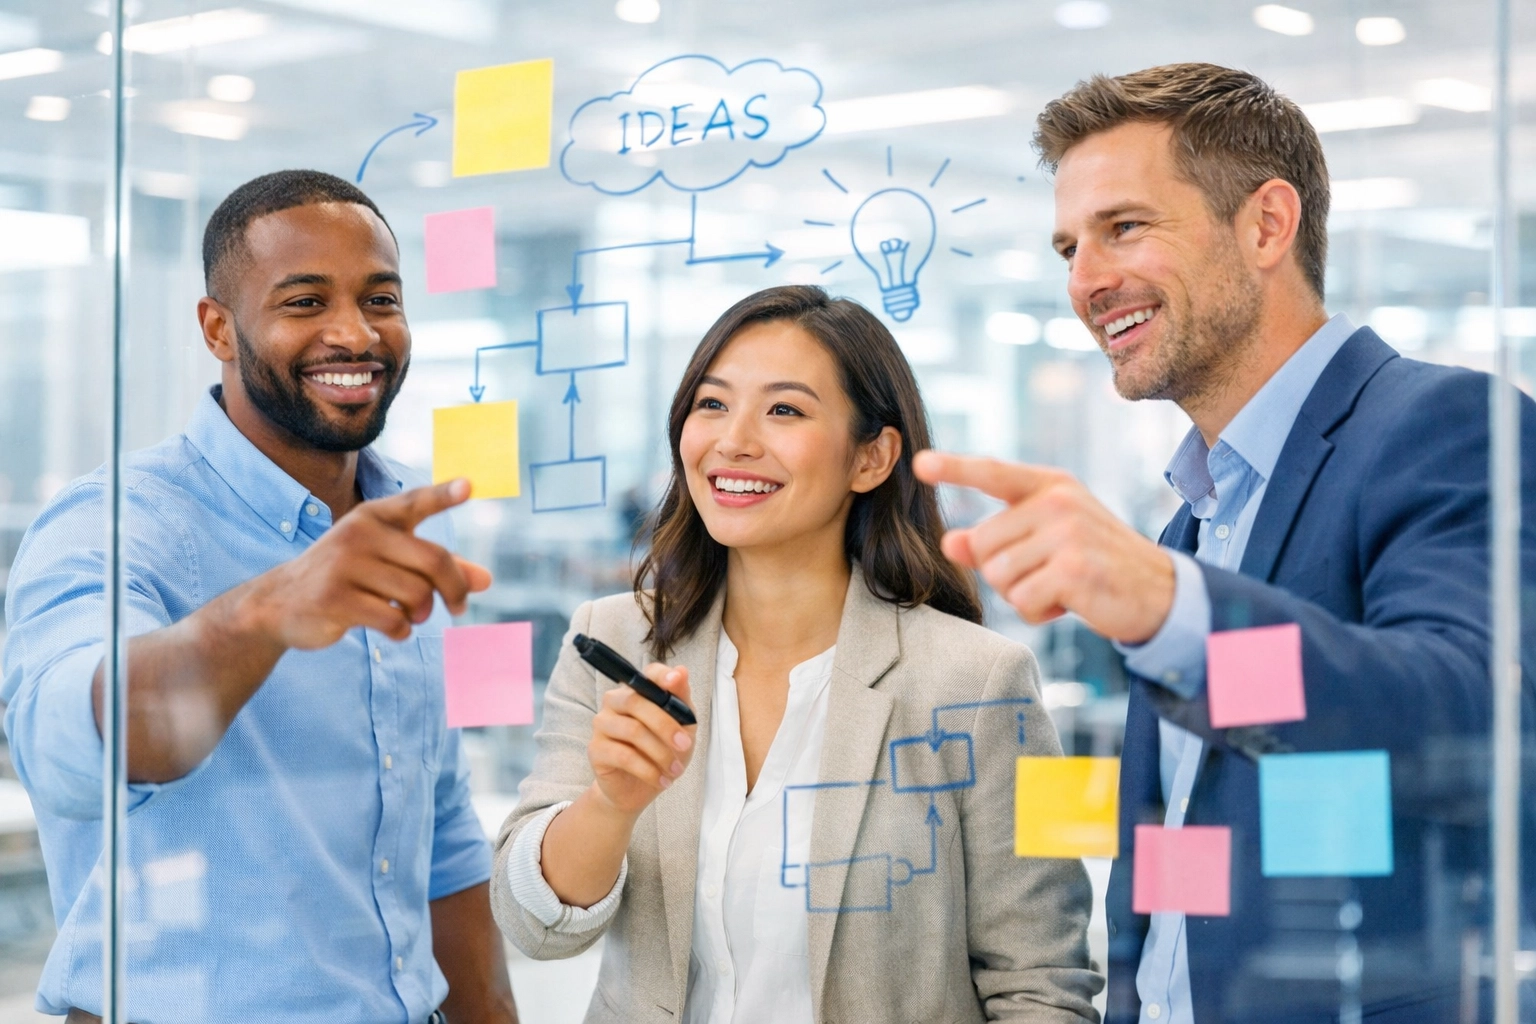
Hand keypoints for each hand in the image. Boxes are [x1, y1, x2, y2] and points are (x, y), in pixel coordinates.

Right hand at [241, 478, 491, 649]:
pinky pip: (393, 619)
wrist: (279, 603)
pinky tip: (392, 629)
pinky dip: (402, 630)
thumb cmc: (348, 578)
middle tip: (459, 607)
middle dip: (455, 589)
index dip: (444, 494)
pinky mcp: (335, 598)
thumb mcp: (389, 564)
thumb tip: (487, 579)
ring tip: (411, 616)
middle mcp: (359, 532)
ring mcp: (344, 564)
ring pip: (416, 594)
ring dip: (422, 613)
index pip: (415, 502)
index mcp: (374, 516)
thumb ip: (437, 567)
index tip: (470, 486)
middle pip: (433, 561)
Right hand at [587, 664, 696, 815]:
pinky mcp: (596, 749)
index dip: (661, 675)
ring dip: (660, 753)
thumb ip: (681, 700)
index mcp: (638, 691)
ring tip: (675, 770)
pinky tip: (662, 780)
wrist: (639, 790)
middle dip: (666, 725)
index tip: (676, 680)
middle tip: (685, 745)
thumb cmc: (661, 752)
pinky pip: (624, 756)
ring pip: (632, 730)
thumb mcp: (682, 727)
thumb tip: (681, 670)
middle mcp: (615, 701)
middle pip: (636, 701)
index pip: (647, 673)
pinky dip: (648, 770)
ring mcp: (602, 724)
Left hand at [913, 451, 1174, 643]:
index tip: (919, 464)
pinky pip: (1022, 600)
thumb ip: (998, 538)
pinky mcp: (1073, 569)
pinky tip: (1069, 603)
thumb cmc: (1095, 563)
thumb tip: (949, 541)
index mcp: (1050, 485)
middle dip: (1003, 571)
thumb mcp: (1046, 541)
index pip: (993, 472)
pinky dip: (1039, 612)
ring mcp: (1067, 533)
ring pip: (998, 575)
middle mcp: (1057, 501)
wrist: (1159, 591)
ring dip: (1022, 594)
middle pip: (982, 543)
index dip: (953, 468)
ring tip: (1059, 587)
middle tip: (1046, 573)